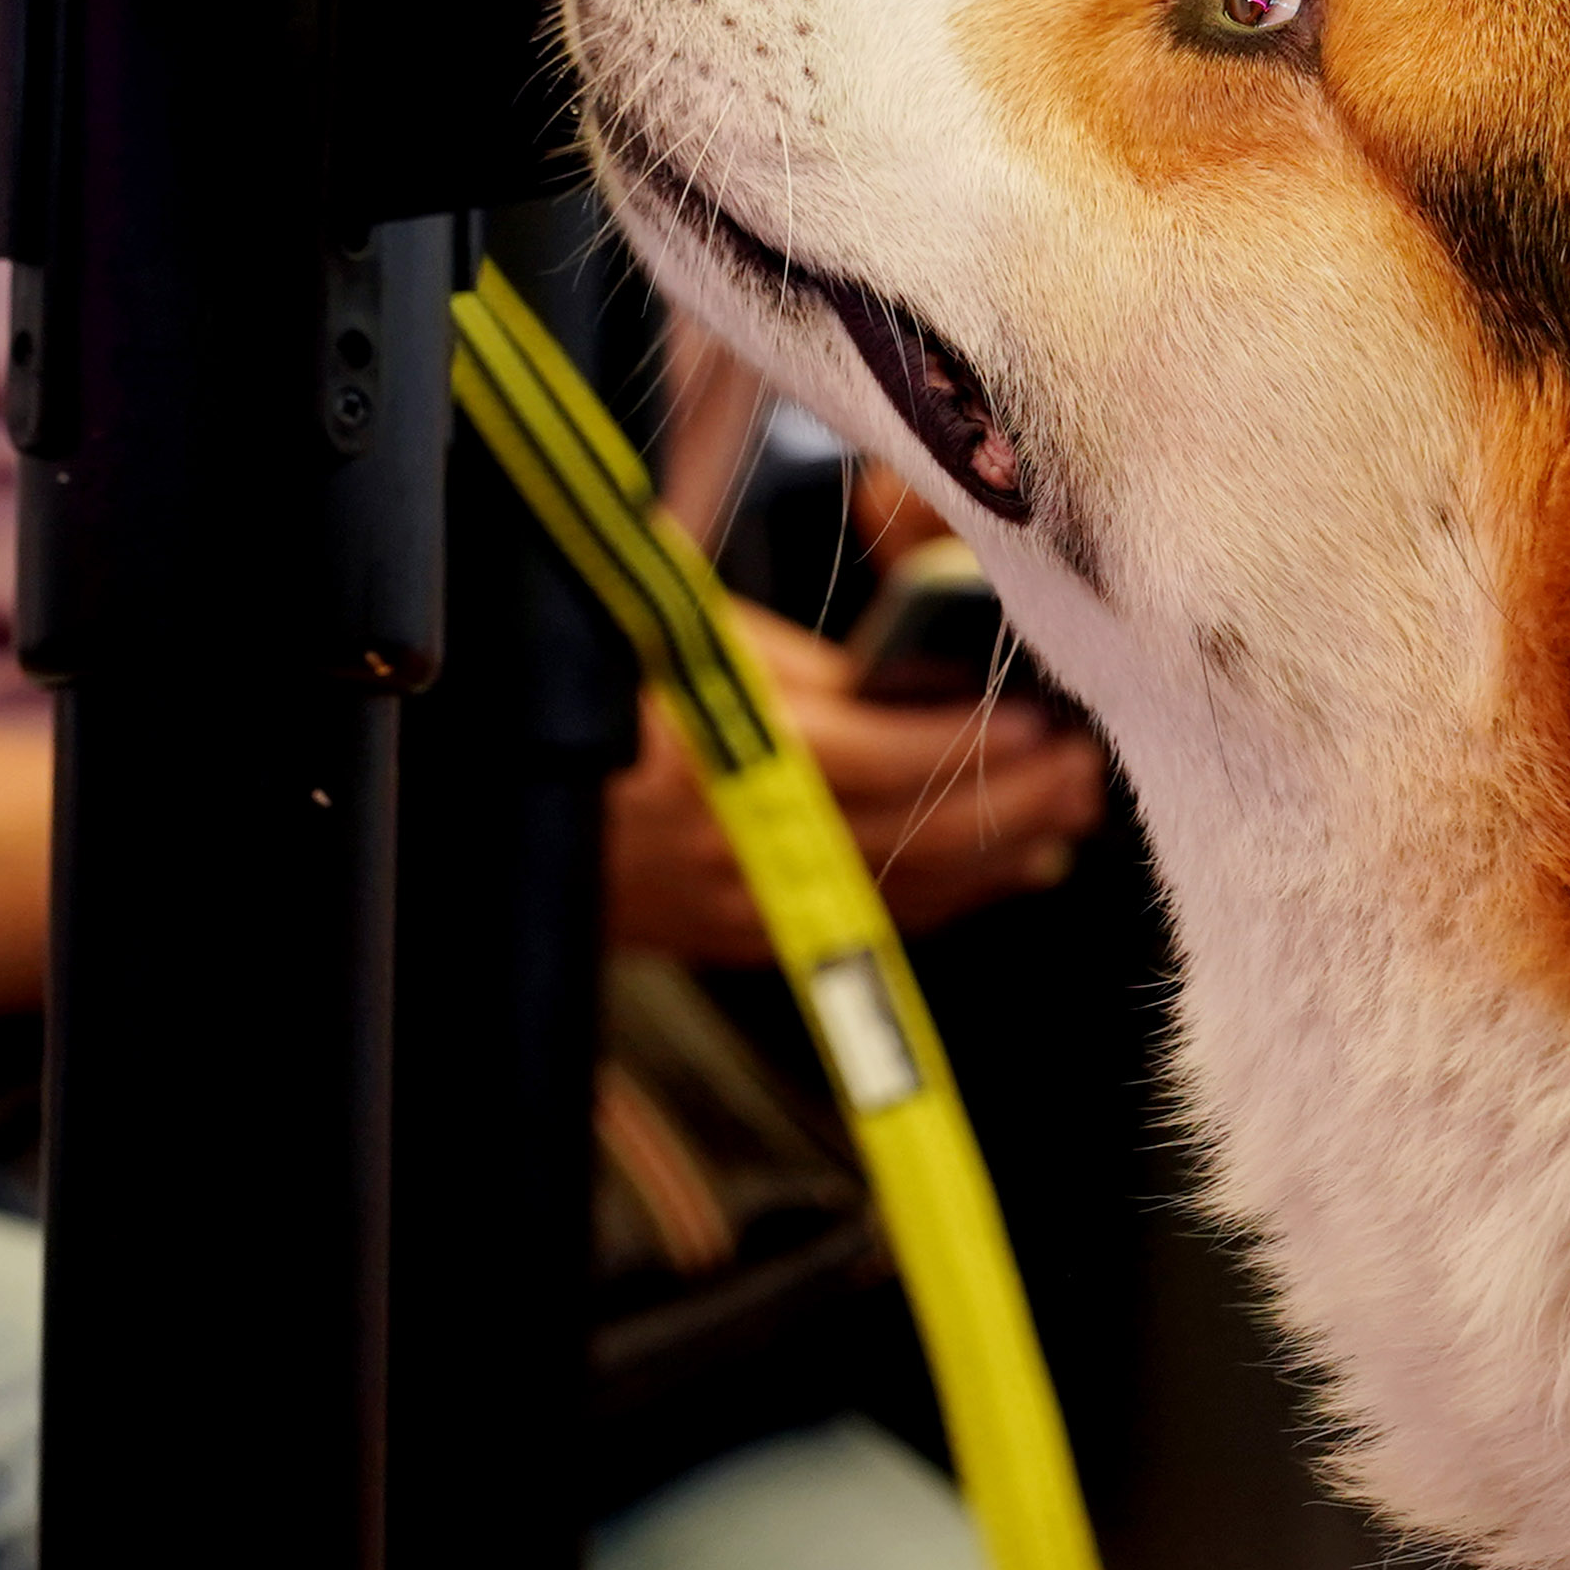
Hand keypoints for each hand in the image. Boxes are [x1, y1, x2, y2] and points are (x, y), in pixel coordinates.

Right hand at [607, 605, 1108, 966]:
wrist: (484, 802)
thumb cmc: (584, 682)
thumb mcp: (688, 633)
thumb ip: (808, 671)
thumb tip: (916, 688)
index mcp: (730, 749)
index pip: (893, 761)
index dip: (982, 748)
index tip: (1050, 724)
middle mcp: (740, 839)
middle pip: (914, 839)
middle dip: (1012, 810)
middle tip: (1084, 775)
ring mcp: (733, 902)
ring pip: (896, 896)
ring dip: (991, 865)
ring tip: (1062, 826)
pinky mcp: (726, 936)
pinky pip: (854, 926)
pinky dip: (935, 903)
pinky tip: (992, 878)